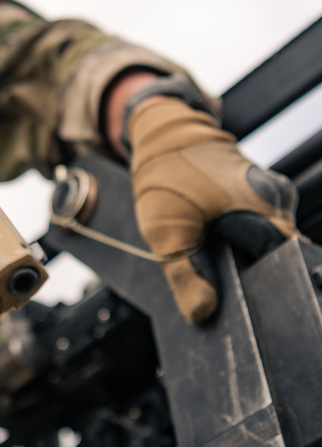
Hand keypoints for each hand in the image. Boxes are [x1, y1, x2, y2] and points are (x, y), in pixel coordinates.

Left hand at [128, 96, 301, 322]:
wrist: (162, 132)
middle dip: (247, 273)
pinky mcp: (263, 193)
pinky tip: (218, 236)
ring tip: (213, 250)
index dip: (263, 291)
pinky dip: (240, 236)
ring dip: (242, 254)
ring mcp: (273, 194)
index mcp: (263, 210)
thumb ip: (186, 275)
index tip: (242, 304)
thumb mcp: (165, 230)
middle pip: (275, 256)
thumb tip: (203, 313)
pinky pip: (260, 225)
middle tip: (214, 275)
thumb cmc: (165, 174)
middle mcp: (277, 201)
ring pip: (267, 241)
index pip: (284, 267)